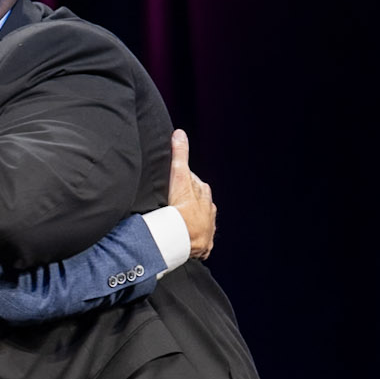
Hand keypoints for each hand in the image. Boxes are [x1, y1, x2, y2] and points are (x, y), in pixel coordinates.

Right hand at [167, 128, 215, 260]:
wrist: (183, 237)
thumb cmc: (180, 206)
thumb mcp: (179, 175)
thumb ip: (180, 154)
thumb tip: (180, 133)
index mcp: (204, 193)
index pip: (192, 183)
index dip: (181, 182)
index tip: (171, 185)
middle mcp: (209, 210)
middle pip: (197, 202)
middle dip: (187, 201)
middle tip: (170, 204)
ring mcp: (207, 228)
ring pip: (199, 221)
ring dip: (190, 221)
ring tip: (175, 223)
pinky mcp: (203, 245)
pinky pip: (199, 241)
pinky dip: (192, 240)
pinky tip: (184, 240)